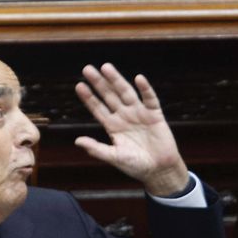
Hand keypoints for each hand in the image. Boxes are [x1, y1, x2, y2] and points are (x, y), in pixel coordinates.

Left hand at [74, 63, 189, 196]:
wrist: (159, 170)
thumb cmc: (136, 165)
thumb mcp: (115, 157)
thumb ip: (97, 149)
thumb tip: (77, 141)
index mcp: (113, 126)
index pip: (98, 108)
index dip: (89, 97)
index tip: (79, 85)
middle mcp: (124, 116)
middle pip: (109, 96)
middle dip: (99, 83)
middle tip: (87, 69)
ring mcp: (139, 113)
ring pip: (126, 93)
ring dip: (117, 80)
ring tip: (106, 67)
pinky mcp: (155, 115)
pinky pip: (150, 99)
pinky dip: (145, 89)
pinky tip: (139, 79)